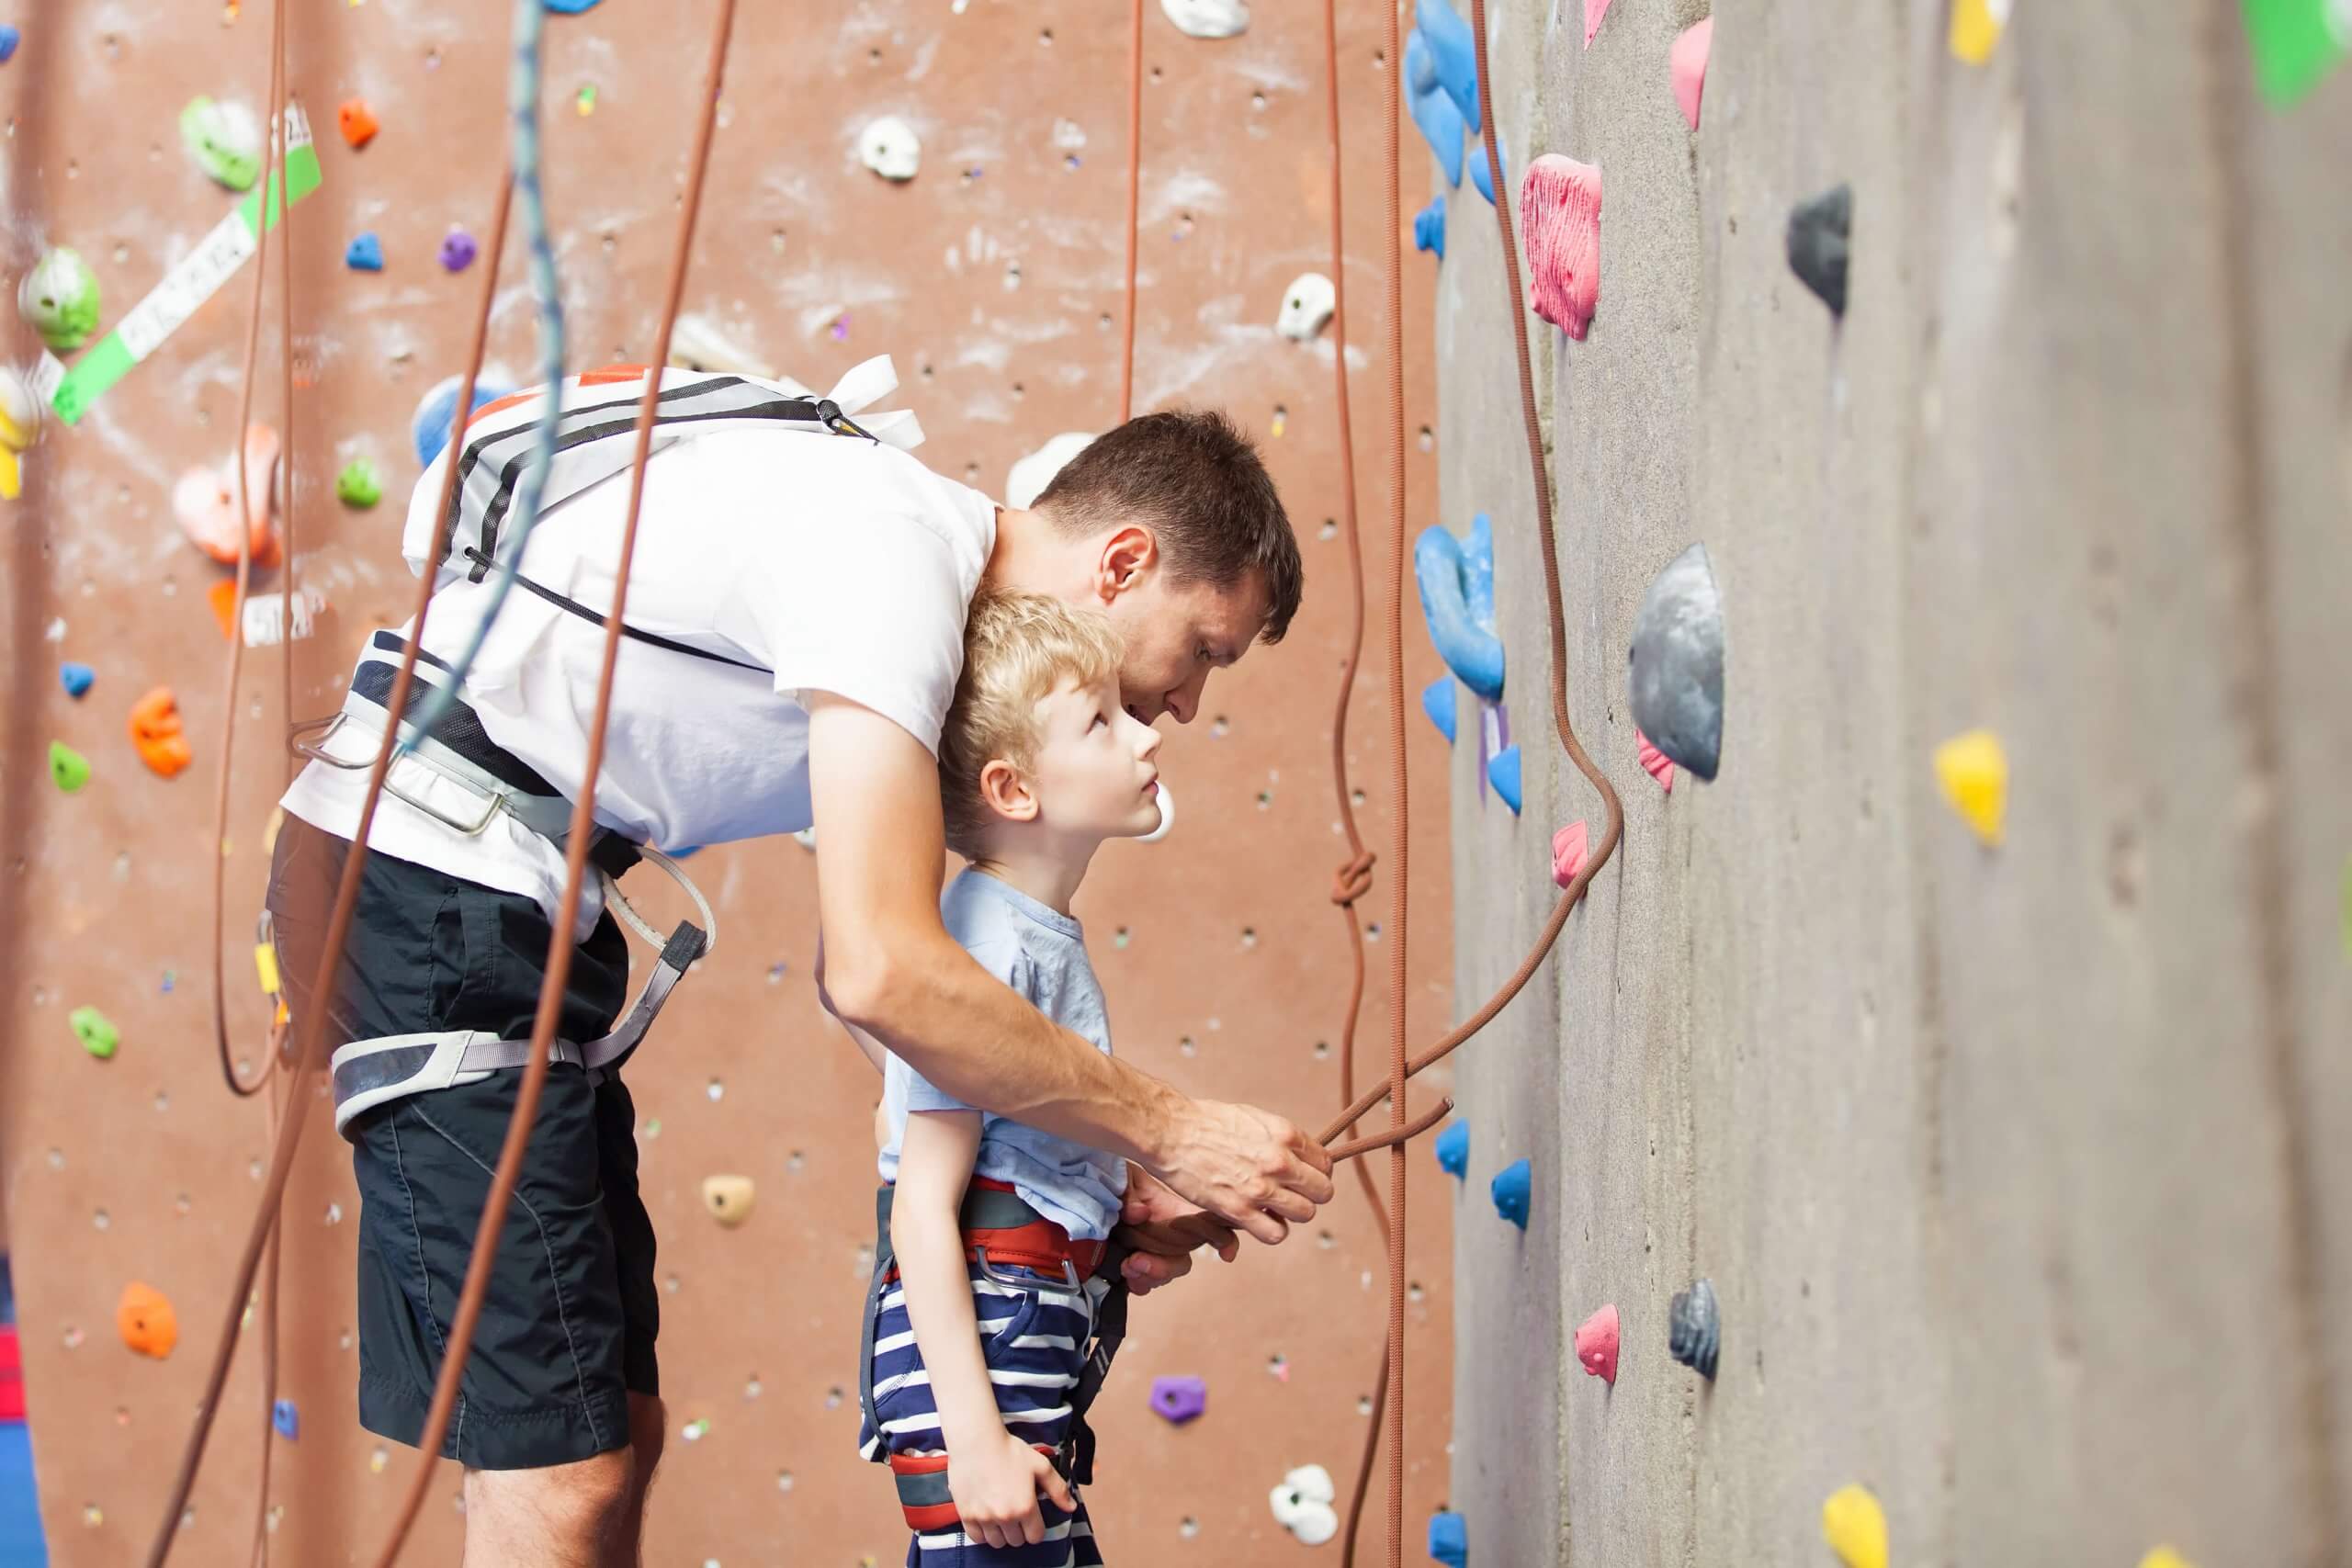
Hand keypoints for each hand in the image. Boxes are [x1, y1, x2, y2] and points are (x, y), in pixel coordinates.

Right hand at [947, 1430, 1075, 1548]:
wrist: (977, 1441)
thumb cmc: (1009, 1450)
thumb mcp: (1041, 1466)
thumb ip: (1058, 1489)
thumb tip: (1071, 1507)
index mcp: (1025, 1507)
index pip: (1035, 1537)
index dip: (1036, 1528)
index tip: (1032, 1519)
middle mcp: (1005, 1516)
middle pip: (1016, 1541)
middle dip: (1019, 1530)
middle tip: (1016, 1514)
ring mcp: (984, 1518)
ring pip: (996, 1542)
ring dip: (1001, 1533)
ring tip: (1001, 1517)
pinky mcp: (967, 1515)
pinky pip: (976, 1538)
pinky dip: (983, 1533)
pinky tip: (986, 1518)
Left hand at [1114, 1166, 1239, 1295]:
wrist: (1081, 1193)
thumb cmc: (1109, 1178)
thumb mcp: (1121, 1176)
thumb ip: (1130, 1193)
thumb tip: (1140, 1213)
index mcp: (1170, 1210)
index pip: (1207, 1225)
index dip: (1224, 1240)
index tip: (1225, 1255)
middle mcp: (1163, 1235)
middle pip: (1181, 1261)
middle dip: (1166, 1268)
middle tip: (1139, 1261)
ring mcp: (1147, 1252)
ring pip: (1163, 1275)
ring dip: (1148, 1276)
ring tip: (1127, 1265)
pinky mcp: (1127, 1266)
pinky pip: (1141, 1284)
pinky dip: (1136, 1283)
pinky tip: (1123, 1275)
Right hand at [1155, 1099, 1334, 1244]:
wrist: (1171, 1132)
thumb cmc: (1208, 1121)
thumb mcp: (1254, 1118)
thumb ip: (1280, 1138)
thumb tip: (1299, 1156)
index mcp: (1285, 1134)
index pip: (1325, 1163)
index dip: (1315, 1172)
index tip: (1302, 1176)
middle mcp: (1279, 1161)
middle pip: (1322, 1192)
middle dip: (1310, 1194)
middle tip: (1290, 1193)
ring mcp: (1260, 1188)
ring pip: (1305, 1214)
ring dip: (1292, 1213)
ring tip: (1274, 1206)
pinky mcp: (1239, 1210)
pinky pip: (1276, 1233)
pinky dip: (1272, 1230)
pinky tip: (1260, 1219)